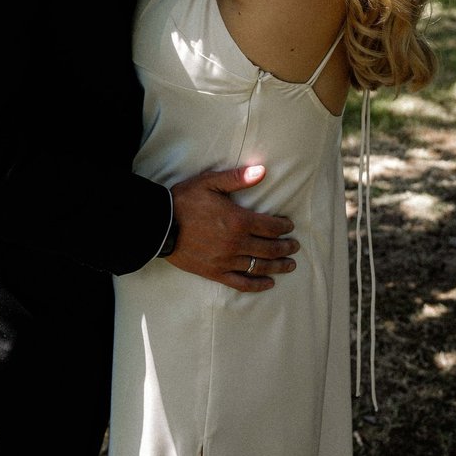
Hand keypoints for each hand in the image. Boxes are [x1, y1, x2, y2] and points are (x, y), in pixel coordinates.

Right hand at [167, 164, 298, 291]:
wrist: (160, 226)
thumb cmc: (184, 201)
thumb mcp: (210, 183)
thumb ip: (237, 178)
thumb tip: (262, 171)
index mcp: (238, 220)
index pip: (270, 226)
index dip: (284, 227)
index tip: (290, 226)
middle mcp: (236, 243)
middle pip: (269, 248)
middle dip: (285, 247)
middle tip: (295, 246)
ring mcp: (226, 260)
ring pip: (259, 266)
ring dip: (278, 266)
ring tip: (289, 264)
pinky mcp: (215, 273)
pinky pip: (241, 283)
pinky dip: (257, 284)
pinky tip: (268, 283)